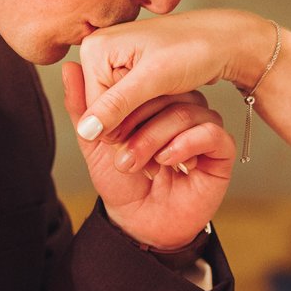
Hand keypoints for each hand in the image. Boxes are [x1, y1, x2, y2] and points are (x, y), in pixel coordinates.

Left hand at [60, 59, 233, 253]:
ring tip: (138, 164)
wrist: (138, 223)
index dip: (125, 101)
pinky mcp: (221, 150)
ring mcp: (204, 128)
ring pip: (186, 112)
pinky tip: (168, 161)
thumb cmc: (121, 182)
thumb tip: (69, 67)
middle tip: (120, 150)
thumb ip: (83, 106)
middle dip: (138, 122)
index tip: (108, 129)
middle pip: (167, 94)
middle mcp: (183, 110)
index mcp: (156, 102)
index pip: (147, 81)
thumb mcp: (94, 141)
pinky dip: (185, 144)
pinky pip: (211, 132)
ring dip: (155, 138)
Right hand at [71, 11, 261, 147]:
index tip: (151, 130)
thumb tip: (85, 130)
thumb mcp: (154, 79)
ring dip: (140, 120)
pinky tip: (164, 104)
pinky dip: (146, 110)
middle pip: (103, 110)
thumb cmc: (194, 49)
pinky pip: (128, 102)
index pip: (94, 110)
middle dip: (131, 123)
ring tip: (166, 113)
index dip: (122, 127)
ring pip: (117, 109)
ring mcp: (112, 60)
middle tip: (162, 123)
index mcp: (95, 48)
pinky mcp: (128, 70)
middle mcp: (98, 52)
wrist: (222, 40)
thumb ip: (117, 104)